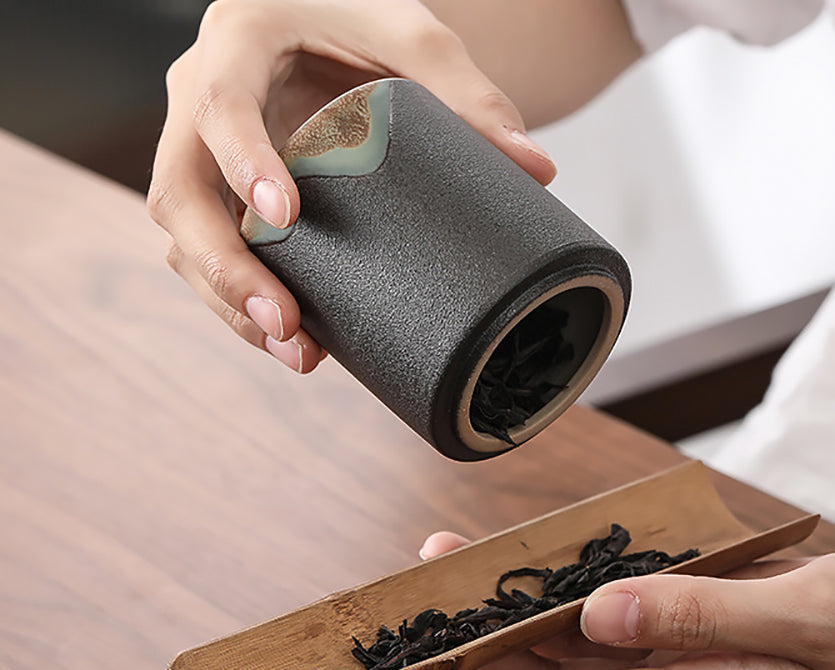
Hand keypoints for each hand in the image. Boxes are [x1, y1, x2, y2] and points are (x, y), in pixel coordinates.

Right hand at [147, 0, 556, 371]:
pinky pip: (207, 255)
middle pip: (179, 193)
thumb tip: (538, 170)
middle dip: (225, 267)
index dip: (244, 163)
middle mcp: (199, 99)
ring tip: (298, 353)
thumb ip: (471, 96)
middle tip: (285, 322)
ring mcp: (202, 154)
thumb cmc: (362, 20)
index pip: (219, 104)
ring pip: (183, 239)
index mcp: (239, 42)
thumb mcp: (416, 37)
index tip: (286, 219)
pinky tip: (293, 342)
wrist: (327, 24)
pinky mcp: (221, 195)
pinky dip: (242, 304)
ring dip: (230, 304)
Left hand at [410, 534, 834, 669]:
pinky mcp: (722, 617)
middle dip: (491, 658)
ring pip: (597, 643)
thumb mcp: (812, 618)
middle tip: (421, 627)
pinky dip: (587, 592)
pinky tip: (559, 575)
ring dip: (528, 621)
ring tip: (465, 586)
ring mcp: (708, 648)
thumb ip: (704, 619)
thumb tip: (599, 619)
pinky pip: (635, 610)